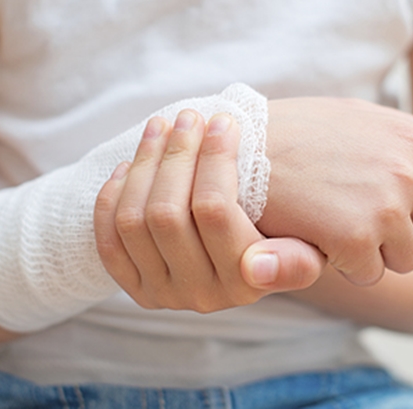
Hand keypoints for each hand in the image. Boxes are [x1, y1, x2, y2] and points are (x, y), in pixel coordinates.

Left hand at [94, 110, 323, 311]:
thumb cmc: (279, 242)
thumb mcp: (305, 252)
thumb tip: (257, 265)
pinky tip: (131, 165)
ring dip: (143, 165)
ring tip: (160, 128)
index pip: (214, 210)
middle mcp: (200, 296)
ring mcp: (162, 294)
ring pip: (133, 220)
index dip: (213, 157)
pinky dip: (112, 197)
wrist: (246, 268)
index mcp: (244, 284)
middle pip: (167, 214)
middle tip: (188, 117)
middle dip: (175, 154)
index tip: (223, 120)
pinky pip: (108, 240)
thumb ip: (293, 263)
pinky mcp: (133, 288)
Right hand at [256, 97, 412, 284]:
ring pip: (407, 259)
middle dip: (405, 237)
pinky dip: (344, 267)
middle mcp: (408, 170)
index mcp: (412, 138)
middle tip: (361, 227)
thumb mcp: (352, 118)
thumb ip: (397, 143)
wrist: (238, 147)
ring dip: (374, 255)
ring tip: (335, 229)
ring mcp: (386, 204)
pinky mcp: (356, 237)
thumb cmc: (288, 134)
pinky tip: (317, 240)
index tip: (410, 218)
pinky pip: (369, 274)